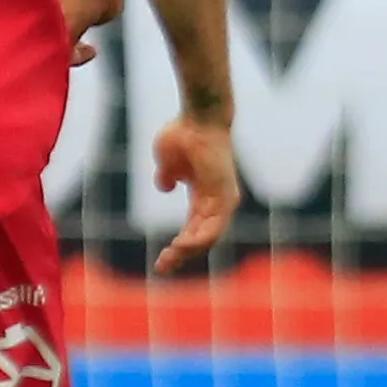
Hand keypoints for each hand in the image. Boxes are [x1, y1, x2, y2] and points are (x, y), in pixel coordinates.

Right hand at [148, 114, 240, 273]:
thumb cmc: (184, 134)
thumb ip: (168, 176)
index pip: (194, 230)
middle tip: (162, 268)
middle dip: (181, 255)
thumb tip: (166, 185)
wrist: (198, 118)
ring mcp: (223, 200)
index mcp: (205, 197)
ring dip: (189, 251)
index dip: (179, 247)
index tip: (162, 261)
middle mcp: (217, 202)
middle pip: (201, 239)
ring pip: (209, 237)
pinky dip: (199, 239)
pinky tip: (182, 246)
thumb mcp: (168, 162)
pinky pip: (214, 227)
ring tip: (168, 260)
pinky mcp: (225, 197)